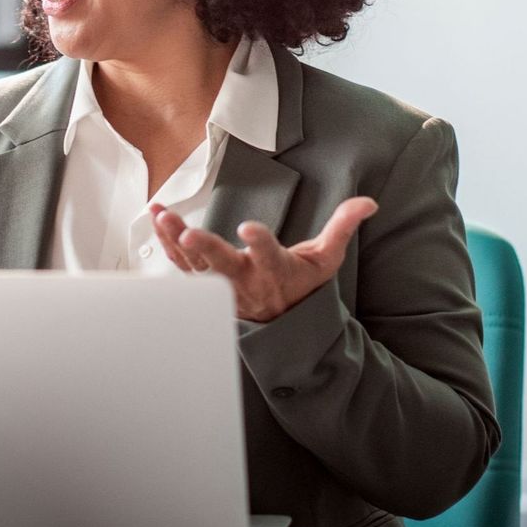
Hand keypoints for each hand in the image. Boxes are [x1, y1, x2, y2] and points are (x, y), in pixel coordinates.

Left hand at [149, 197, 378, 321]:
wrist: (280, 324)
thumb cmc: (302, 285)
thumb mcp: (327, 259)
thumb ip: (342, 227)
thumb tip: (369, 202)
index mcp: (277, 272)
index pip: (270, 257)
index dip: (260, 243)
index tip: (248, 228)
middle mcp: (246, 281)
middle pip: (224, 267)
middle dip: (206, 250)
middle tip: (189, 234)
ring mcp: (222, 285)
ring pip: (195, 266)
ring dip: (176, 241)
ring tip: (163, 216)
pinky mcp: (205, 284)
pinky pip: (182, 266)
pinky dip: (167, 244)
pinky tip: (158, 220)